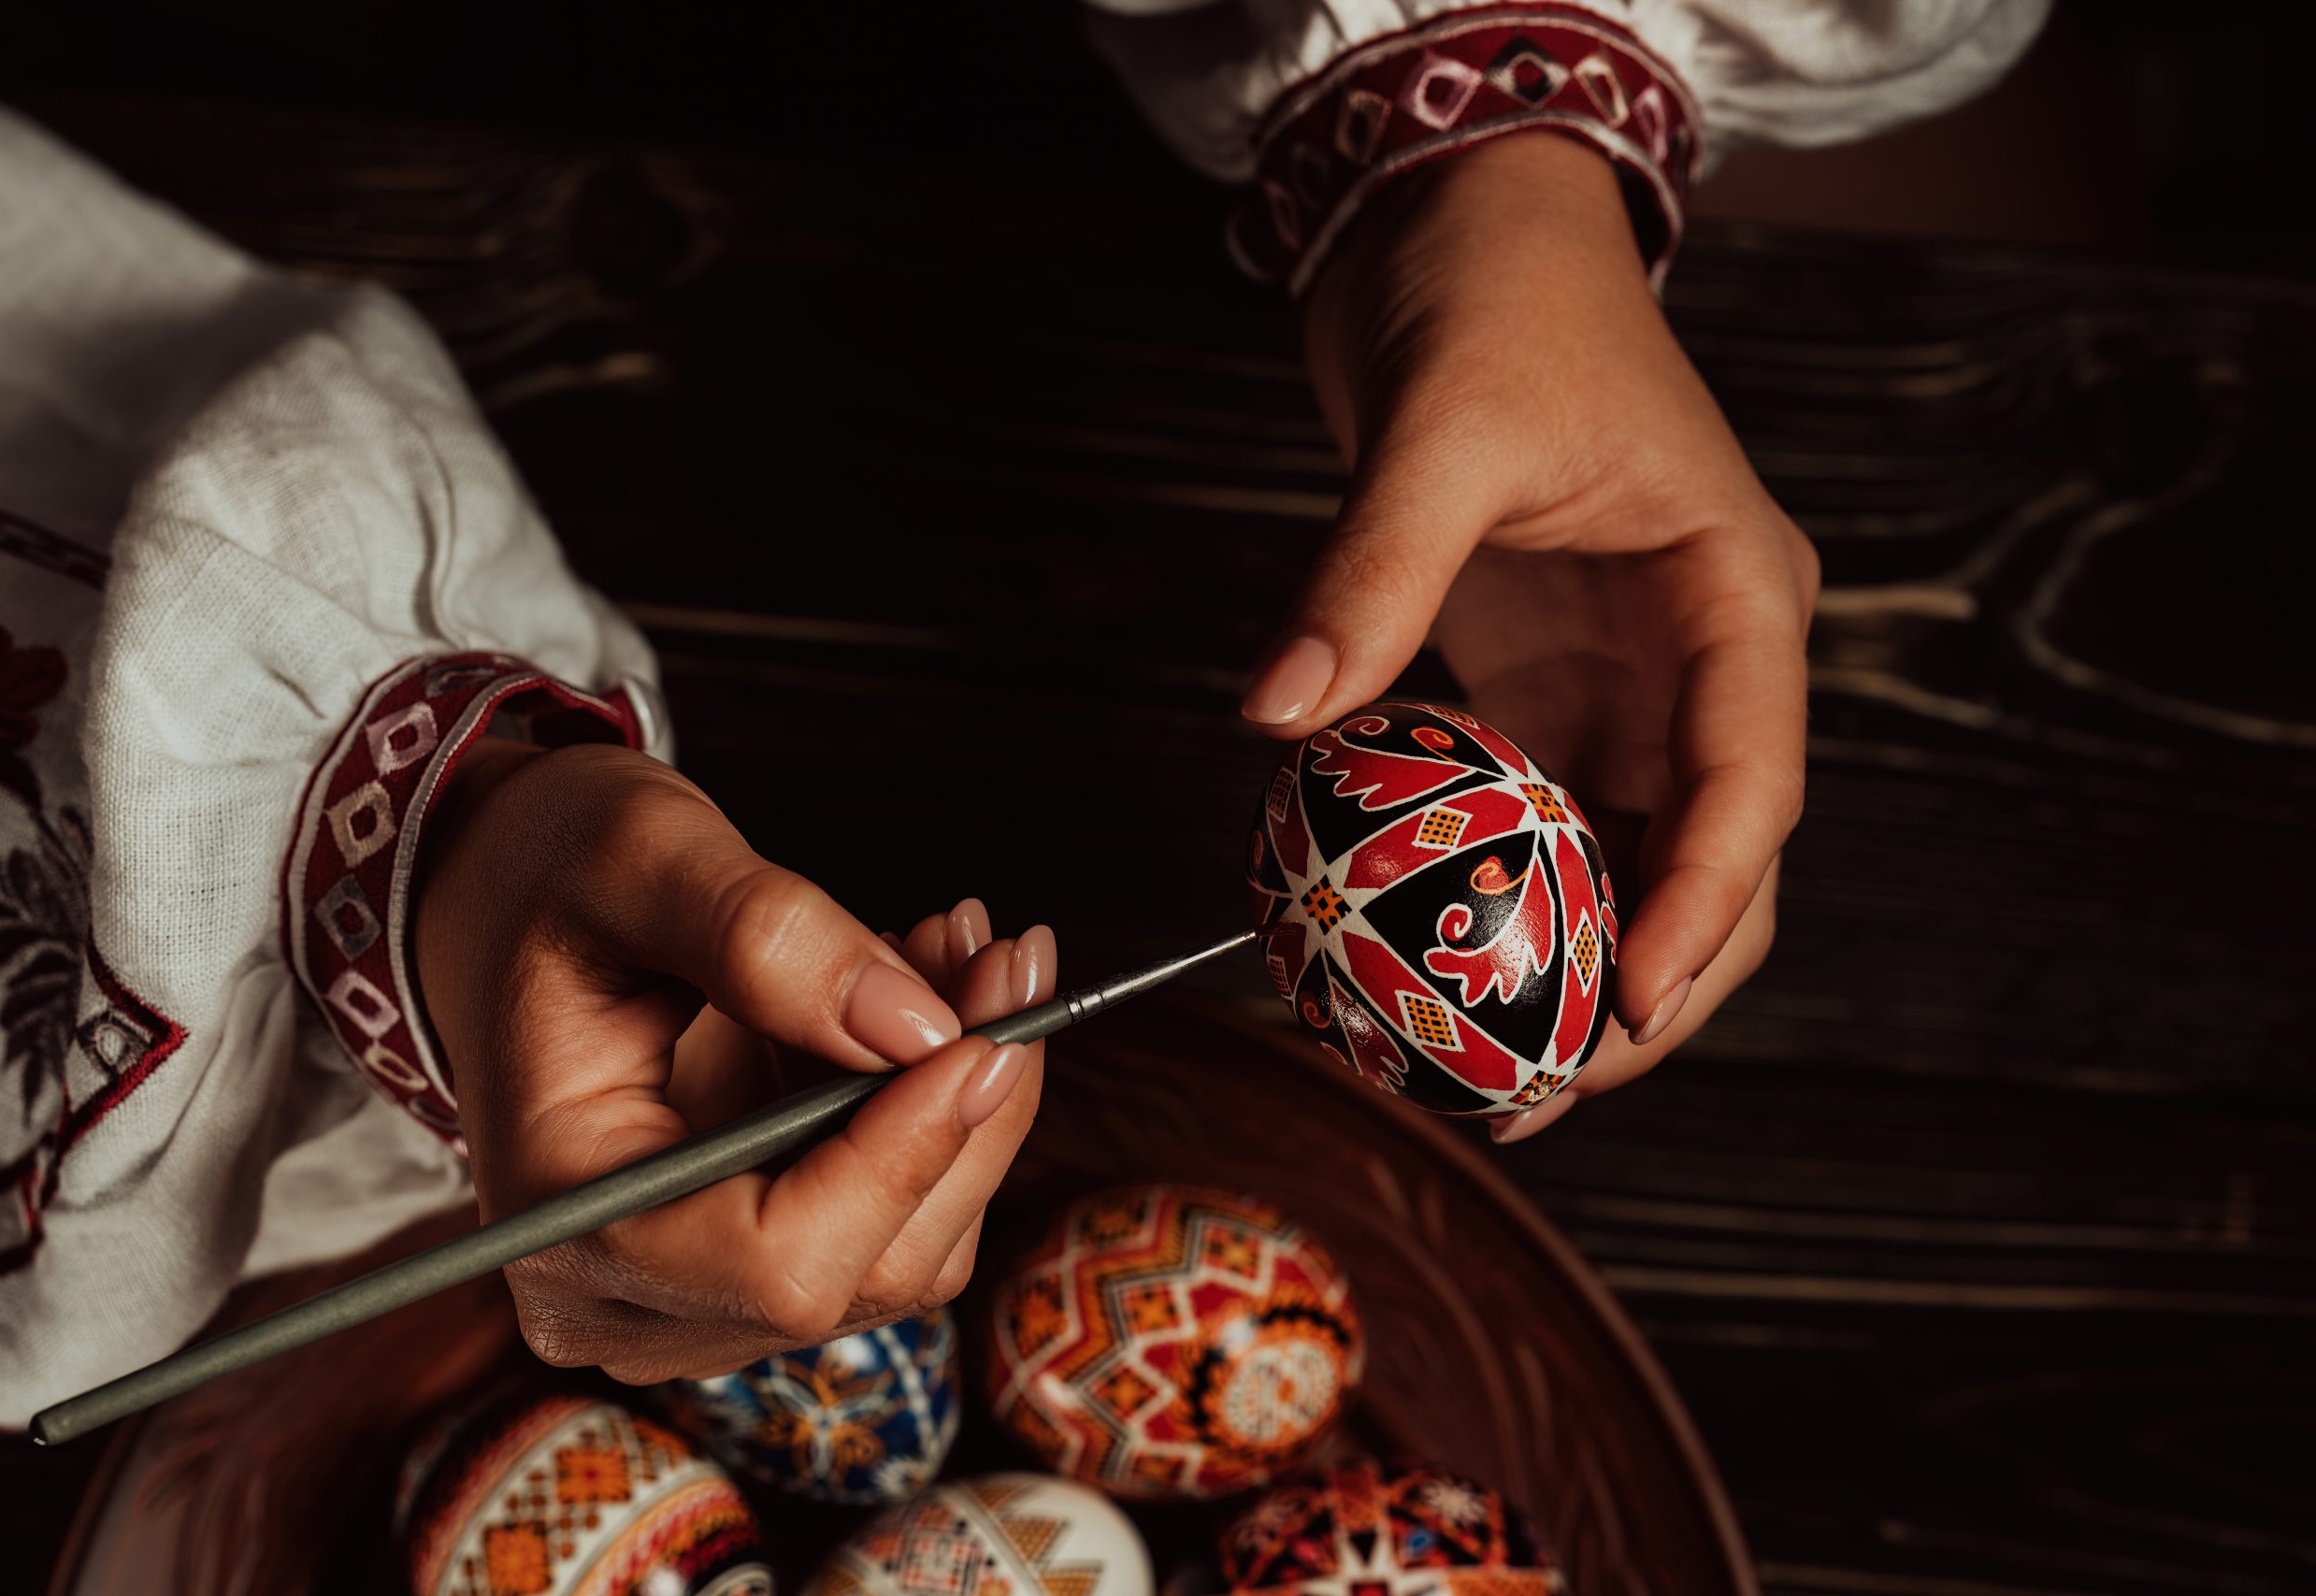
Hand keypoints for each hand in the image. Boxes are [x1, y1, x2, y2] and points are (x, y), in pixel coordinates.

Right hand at [415, 738, 1055, 1379]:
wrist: (511, 902)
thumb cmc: (550, 871)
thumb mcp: (638, 854)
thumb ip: (762, 934)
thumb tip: (918, 1025)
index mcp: (564, 1214)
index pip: (775, 1263)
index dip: (902, 1158)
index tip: (988, 1031)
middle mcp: (623, 1298)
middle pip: (867, 1271)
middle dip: (969, 1112)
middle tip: (1012, 954)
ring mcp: (697, 1299)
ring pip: (909, 1252)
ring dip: (972, 1102)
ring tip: (967, 951)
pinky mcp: (760, 1262)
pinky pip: (898, 1217)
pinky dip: (942, 1108)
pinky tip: (932, 993)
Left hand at [1245, 135, 1817, 1136]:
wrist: (1466, 229)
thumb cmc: (1494, 297)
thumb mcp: (1440, 426)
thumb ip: (1375, 568)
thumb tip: (1280, 711)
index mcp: (1737, 594)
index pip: (1750, 781)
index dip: (1699, 907)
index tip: (1625, 1011)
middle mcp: (1707, 657)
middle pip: (1717, 859)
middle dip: (1647, 985)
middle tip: (1542, 1087)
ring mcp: (1636, 682)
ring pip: (1637, 862)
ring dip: (1574, 966)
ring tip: (1485, 1070)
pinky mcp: (1554, 689)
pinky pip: (1547, 821)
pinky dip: (1506, 900)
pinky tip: (1435, 966)